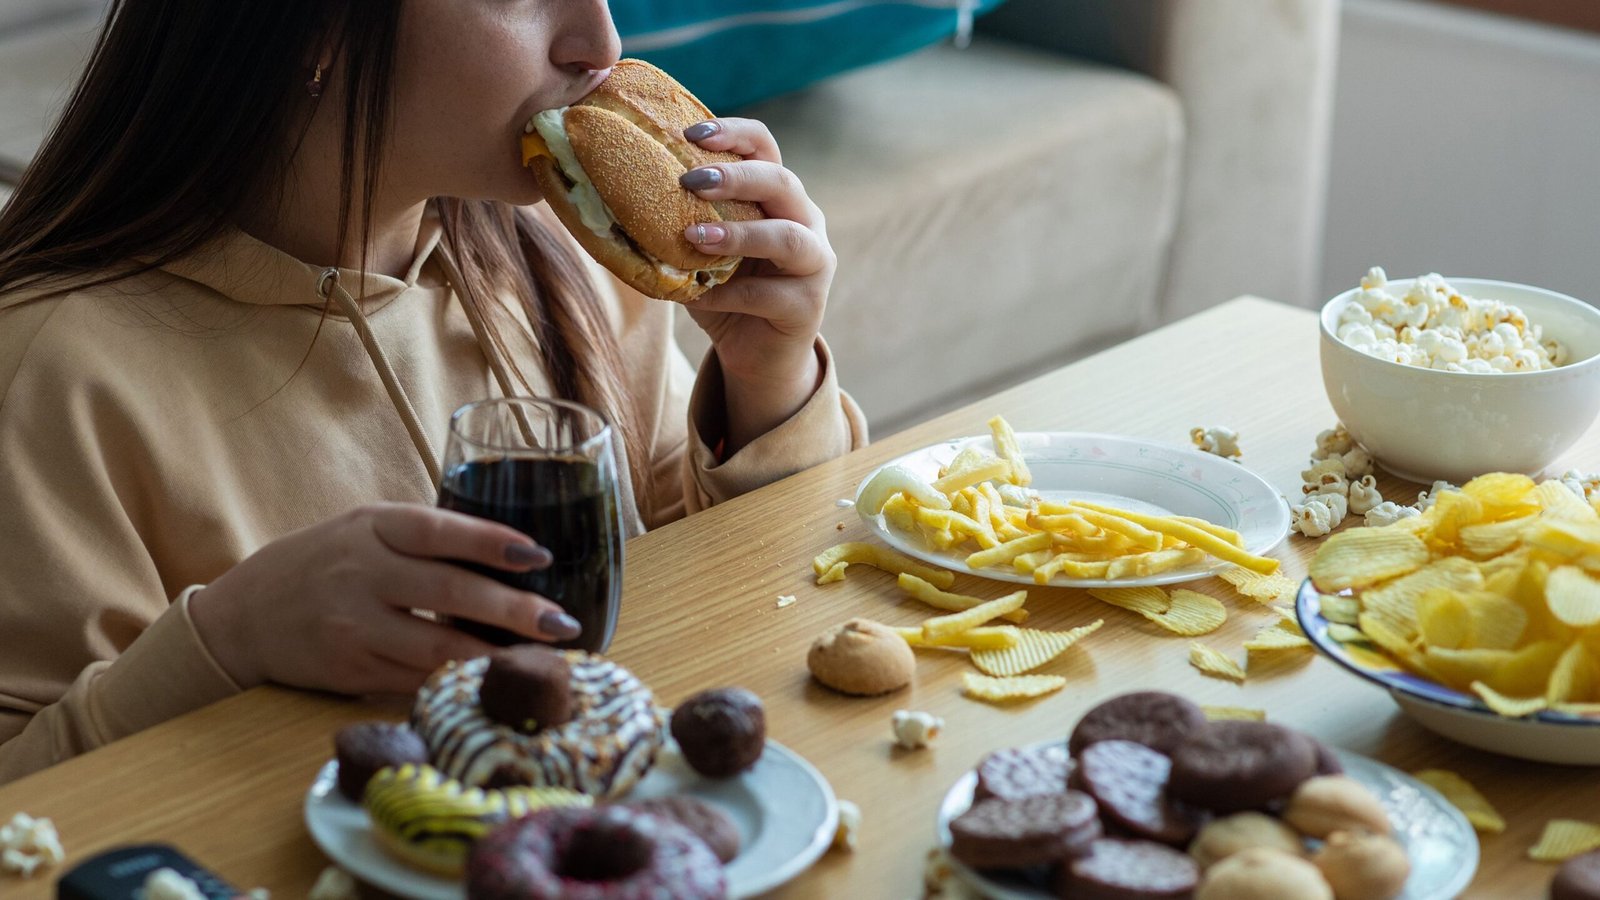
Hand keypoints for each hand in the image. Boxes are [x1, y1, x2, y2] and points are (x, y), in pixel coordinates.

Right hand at [189, 503, 579, 694]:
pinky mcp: (352, 671)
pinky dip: (458, 683)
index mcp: (373, 528)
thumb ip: (424, 536)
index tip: (539, 556)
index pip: (440, 531)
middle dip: (513, 610)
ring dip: (495, 658)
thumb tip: (513, 551)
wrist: (243, 615)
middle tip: (561, 624)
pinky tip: (493, 684)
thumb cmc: (324, 563)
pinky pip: (415, 680)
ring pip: (437, 648)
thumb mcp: (365, 529)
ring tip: (541, 663)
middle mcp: (363, 574)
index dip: (491, 543)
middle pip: (449, 592)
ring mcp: (355, 626)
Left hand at [679, 118, 835, 451]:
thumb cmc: (726, 292)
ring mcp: (815, 264)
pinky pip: (769, 295)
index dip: (733, 134)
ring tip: (694, 236)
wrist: (758, 356)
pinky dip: (730, 294)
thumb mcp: (701, 251)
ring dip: (740, 234)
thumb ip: (679, 221)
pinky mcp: (807, 307)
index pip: (766, 148)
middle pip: (783, 182)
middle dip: (736, 177)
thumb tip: (606, 197)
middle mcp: (806, 222)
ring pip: (789, 238)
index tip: (690, 133)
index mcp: (779, 197)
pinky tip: (700, 295)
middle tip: (690, 180)